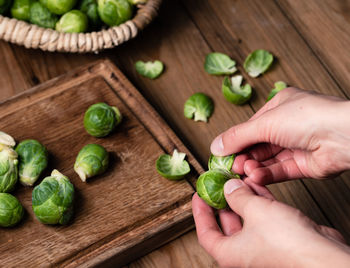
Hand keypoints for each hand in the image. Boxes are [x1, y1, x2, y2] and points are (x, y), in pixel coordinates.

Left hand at [192, 179, 349, 267]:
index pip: (206, 233)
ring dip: (244, 197)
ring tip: (239, 179)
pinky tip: (258, 185)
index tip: (199, 196)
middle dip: (224, 200)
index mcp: (230, 253)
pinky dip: (260, 201)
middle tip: (220, 183)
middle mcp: (244, 251)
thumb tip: (229, 188)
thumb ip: (238, 197)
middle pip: (227, 223)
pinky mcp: (279, 238)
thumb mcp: (255, 211)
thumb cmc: (287, 244)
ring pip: (247, 217)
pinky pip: (264, 216)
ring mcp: (262, 245)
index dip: (200, 213)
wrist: (322, 256)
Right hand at [210, 88, 349, 184]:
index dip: (235, 140)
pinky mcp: (304, 164)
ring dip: (253, 166)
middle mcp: (288, 126)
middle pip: (258, 144)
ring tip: (243, 172)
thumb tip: (216, 145)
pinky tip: (255, 177)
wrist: (344, 136)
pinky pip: (280, 170)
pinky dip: (266, 175)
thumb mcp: (265, 123)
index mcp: (279, 107)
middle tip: (231, 166)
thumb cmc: (309, 117)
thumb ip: (238, 136)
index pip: (250, 126)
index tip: (221, 153)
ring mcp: (296, 145)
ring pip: (267, 159)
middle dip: (243, 156)